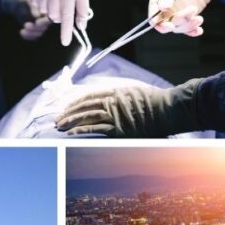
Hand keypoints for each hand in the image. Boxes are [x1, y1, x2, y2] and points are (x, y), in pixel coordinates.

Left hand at [0, 0, 50, 40]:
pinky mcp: (35, 30)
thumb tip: (37, 15)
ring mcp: (41, 25)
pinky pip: (34, 36)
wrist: (15, 2)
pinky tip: (21, 32)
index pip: (50, 17)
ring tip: (22, 30)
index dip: (45, 21)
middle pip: (45, 26)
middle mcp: (46, 17)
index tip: (36, 22)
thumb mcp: (25, 1)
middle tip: (26, 25)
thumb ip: (32, 7)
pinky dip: (27, 36)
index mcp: (47, 9)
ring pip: (40, 32)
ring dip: (31, 33)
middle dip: (36, 28)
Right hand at [28, 0, 90, 45]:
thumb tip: (81, 27)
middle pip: (54, 15)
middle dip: (58, 17)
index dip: (65, 30)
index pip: (67, 14)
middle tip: (62, 7)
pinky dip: (41, 3)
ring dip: (49, 9)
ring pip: (43, 10)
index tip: (65, 42)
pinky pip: (35, 3)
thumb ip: (83, 10)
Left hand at [55, 80, 202, 136]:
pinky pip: (95, 129)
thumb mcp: (137, 92)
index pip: (90, 96)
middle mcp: (112, 102)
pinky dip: (81, 130)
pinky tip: (71, 132)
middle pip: (85, 106)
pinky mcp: (118, 128)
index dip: (76, 102)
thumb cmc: (156, 102)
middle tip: (57, 119)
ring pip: (86, 116)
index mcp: (116, 92)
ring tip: (59, 126)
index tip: (67, 107)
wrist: (167, 109)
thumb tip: (115, 99)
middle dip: (69, 112)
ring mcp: (114, 114)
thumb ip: (123, 96)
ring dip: (71, 121)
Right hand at [148, 0, 224, 35]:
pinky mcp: (184, 19)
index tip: (171, 25)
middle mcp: (163, 10)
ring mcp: (174, 15)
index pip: (153, 17)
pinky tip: (199, 30)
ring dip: (189, 25)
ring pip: (177, 27)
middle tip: (192, 10)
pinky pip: (186, 29)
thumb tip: (162, 8)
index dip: (160, 23)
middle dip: (179, 21)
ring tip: (200, 18)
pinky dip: (192, 31)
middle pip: (166, 24)